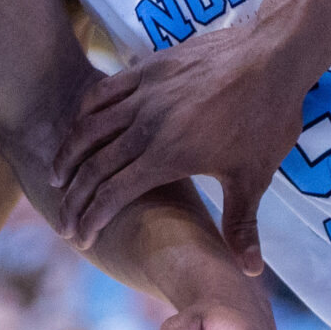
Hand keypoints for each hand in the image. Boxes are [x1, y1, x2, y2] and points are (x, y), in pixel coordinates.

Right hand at [52, 18, 313, 273]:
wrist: (273, 56)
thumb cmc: (266, 119)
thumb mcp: (254, 177)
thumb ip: (242, 225)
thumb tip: (249, 273)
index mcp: (167, 155)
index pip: (113, 193)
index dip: (91, 218)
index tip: (79, 236)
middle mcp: (147, 125)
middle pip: (94, 165)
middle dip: (73, 197)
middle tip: (63, 221)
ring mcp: (145, 93)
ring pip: (90, 127)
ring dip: (69, 155)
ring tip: (58, 178)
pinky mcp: (148, 69)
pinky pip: (104, 91)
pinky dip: (85, 113)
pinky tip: (79, 125)